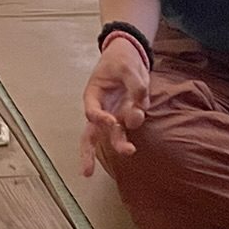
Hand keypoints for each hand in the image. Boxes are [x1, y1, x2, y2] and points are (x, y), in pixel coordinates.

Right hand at [78, 37, 149, 175]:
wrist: (130, 56)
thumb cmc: (121, 60)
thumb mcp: (127, 67)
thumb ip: (135, 85)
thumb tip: (140, 104)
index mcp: (93, 96)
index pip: (92, 113)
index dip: (99, 119)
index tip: (111, 121)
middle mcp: (102, 110)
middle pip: (92, 135)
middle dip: (88, 154)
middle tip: (87, 172)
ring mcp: (115, 115)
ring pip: (112, 136)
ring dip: (120, 144)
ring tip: (130, 150)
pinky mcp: (128, 116)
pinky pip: (132, 125)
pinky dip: (136, 122)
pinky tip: (140, 106)